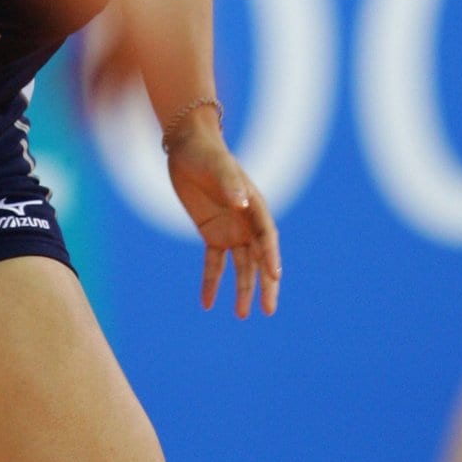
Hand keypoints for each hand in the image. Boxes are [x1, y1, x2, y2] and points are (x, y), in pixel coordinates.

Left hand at [164, 111, 280, 319]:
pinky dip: (211, 283)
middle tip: (269, 310)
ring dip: (242, 290)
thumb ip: (230, 183)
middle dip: (265, 285)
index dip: (271, 256)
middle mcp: (247, 222)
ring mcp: (231, 230)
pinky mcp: (212, 234)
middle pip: (260, 259)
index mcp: (254, 205)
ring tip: (241, 315)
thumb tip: (242, 201)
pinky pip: (214, 264)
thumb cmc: (207, 153)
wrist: (187, 146)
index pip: (267, 237)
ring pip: (241, 267)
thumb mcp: (217, 165)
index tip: (274, 276)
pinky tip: (207, 303)